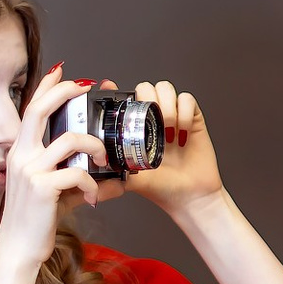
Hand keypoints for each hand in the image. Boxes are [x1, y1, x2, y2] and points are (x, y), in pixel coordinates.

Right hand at [0, 66, 109, 273]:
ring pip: (70, 140)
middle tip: (87, 87)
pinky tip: (95, 196)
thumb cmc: (36, 221)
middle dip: (65, 92)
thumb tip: (120, 182)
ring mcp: (30, 170)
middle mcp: (22, 155)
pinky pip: (78, 174)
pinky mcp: (42, 188)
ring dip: (96, 146)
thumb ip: (87, 183)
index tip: (63, 70)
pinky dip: (94, 184)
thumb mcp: (62, 195)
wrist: (18, 250)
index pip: (31, 110)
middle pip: (40, 109)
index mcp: (23, 151)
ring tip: (105, 159)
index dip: (46, 87)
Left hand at [101, 79, 223, 218]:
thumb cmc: (162, 188)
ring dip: (166, 106)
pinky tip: (181, 133)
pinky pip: (187, 99)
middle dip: (147, 100)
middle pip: (145, 87)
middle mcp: (152, 119)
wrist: (190, 196)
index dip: (115, 90)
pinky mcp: (192, 118)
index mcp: (135, 129)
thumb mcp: (130, 183)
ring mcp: (173, 116)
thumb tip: (90, 195)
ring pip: (165, 88)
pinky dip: (184, 113)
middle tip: (151, 123)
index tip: (109, 89)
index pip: (124, 99)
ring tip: (167, 129)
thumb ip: (110, 185)